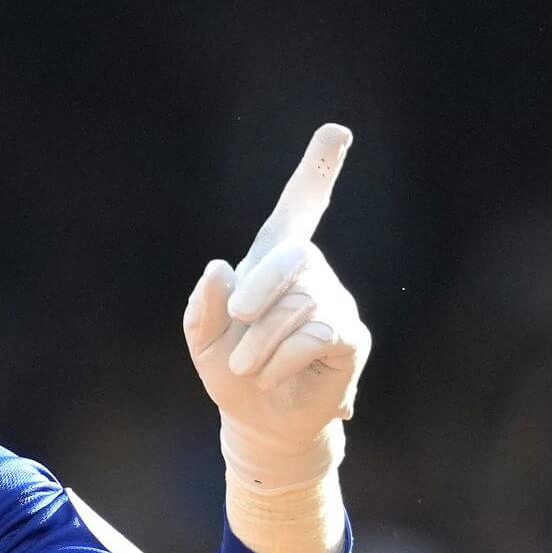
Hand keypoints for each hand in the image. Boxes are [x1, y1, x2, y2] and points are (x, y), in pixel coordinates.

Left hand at [183, 124, 373, 492]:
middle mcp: (311, 274)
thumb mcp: (200, 340)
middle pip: (294, 256)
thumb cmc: (229, 370)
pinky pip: (317, 334)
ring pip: (298, 306)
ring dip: (260, 343)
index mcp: (273, 261)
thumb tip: (219, 269)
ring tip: (248, 367)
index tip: (336, 131)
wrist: (256, 421)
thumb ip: (200, 307)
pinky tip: (273, 373)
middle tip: (235, 319)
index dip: (318, 170)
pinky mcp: (351, 337)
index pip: (300, 207)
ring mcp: (335, 303)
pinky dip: (283, 358)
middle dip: (260, 286)